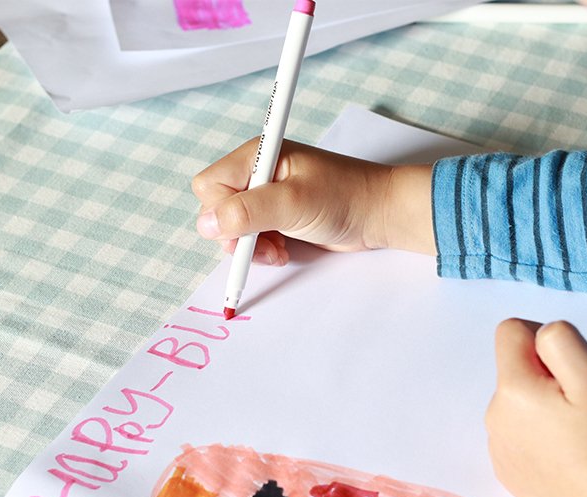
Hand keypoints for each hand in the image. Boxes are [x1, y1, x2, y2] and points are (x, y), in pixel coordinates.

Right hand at [192, 138, 434, 264]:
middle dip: (237, 234)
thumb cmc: (345, 197)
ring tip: (280, 249)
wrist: (379, 214)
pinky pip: (250, 238)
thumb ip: (248, 212)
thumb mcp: (293, 204)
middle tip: (266, 241)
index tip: (249, 227)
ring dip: (251, 246)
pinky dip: (262, 250)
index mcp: (257, 156)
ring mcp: (265, 196)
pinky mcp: (275, 216)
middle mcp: (256, 174)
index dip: (221, 211)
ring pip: (231, 229)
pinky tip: (284, 250)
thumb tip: (207, 224)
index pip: (210, 186)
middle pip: (216, 209)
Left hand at [486, 319, 586, 496]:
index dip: (542, 338)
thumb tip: (538, 334)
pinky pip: (518, 433)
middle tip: (582, 406)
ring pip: (518, 402)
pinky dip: (539, 435)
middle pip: (515, 370)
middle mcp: (494, 416)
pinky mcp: (507, 470)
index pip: (509, 332)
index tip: (571, 367)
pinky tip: (568, 455)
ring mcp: (498, 446)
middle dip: (546, 376)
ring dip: (543, 406)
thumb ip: (561, 341)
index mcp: (511, 389)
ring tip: (578, 433)